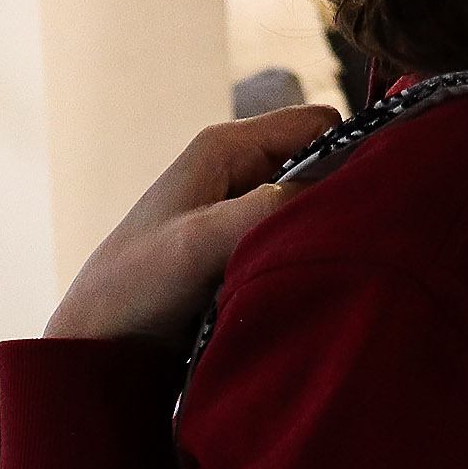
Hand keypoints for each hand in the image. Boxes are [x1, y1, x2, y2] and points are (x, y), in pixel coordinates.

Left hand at [44, 104, 339, 345]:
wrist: (101, 343)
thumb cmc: (135, 286)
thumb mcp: (199, 243)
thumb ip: (263, 212)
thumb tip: (331, 198)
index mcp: (227, 148)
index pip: (318, 124)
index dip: (350, 153)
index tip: (366, 203)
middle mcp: (240, 174)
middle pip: (321, 169)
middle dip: (341, 202)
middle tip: (355, 248)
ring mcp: (244, 217)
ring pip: (312, 214)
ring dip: (324, 242)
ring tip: (332, 275)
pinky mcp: (245, 257)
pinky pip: (296, 250)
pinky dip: (308, 267)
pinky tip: (312, 292)